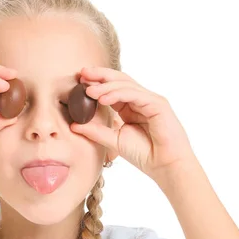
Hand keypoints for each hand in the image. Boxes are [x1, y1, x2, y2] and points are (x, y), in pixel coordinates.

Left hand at [70, 66, 196, 179]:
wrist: (165, 166)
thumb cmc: (144, 154)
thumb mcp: (113, 141)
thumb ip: (95, 131)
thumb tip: (73, 125)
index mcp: (129, 108)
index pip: (111, 90)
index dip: (96, 83)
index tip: (78, 81)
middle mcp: (139, 100)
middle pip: (119, 80)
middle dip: (100, 75)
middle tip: (82, 73)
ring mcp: (149, 100)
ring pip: (125, 85)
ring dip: (105, 86)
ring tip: (88, 90)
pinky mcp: (158, 103)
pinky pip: (134, 94)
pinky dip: (118, 94)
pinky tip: (103, 98)